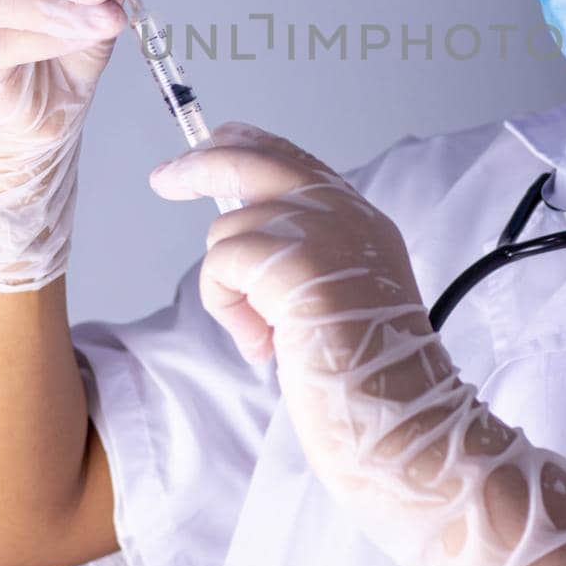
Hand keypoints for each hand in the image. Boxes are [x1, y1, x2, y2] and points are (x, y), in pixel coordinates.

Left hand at [151, 122, 565, 565]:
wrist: (401, 418)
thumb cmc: (369, 381)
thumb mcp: (339, 298)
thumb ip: (305, 258)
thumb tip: (243, 234)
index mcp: (361, 219)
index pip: (294, 158)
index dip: (246, 147)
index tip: (208, 149)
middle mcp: (345, 213)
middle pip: (255, 158)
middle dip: (199, 164)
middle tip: (164, 179)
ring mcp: (323, 230)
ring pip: (228, 228)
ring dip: (229, 289)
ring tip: (267, 335)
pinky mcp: (294, 259)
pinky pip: (221, 264)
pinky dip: (228, 309)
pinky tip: (263, 343)